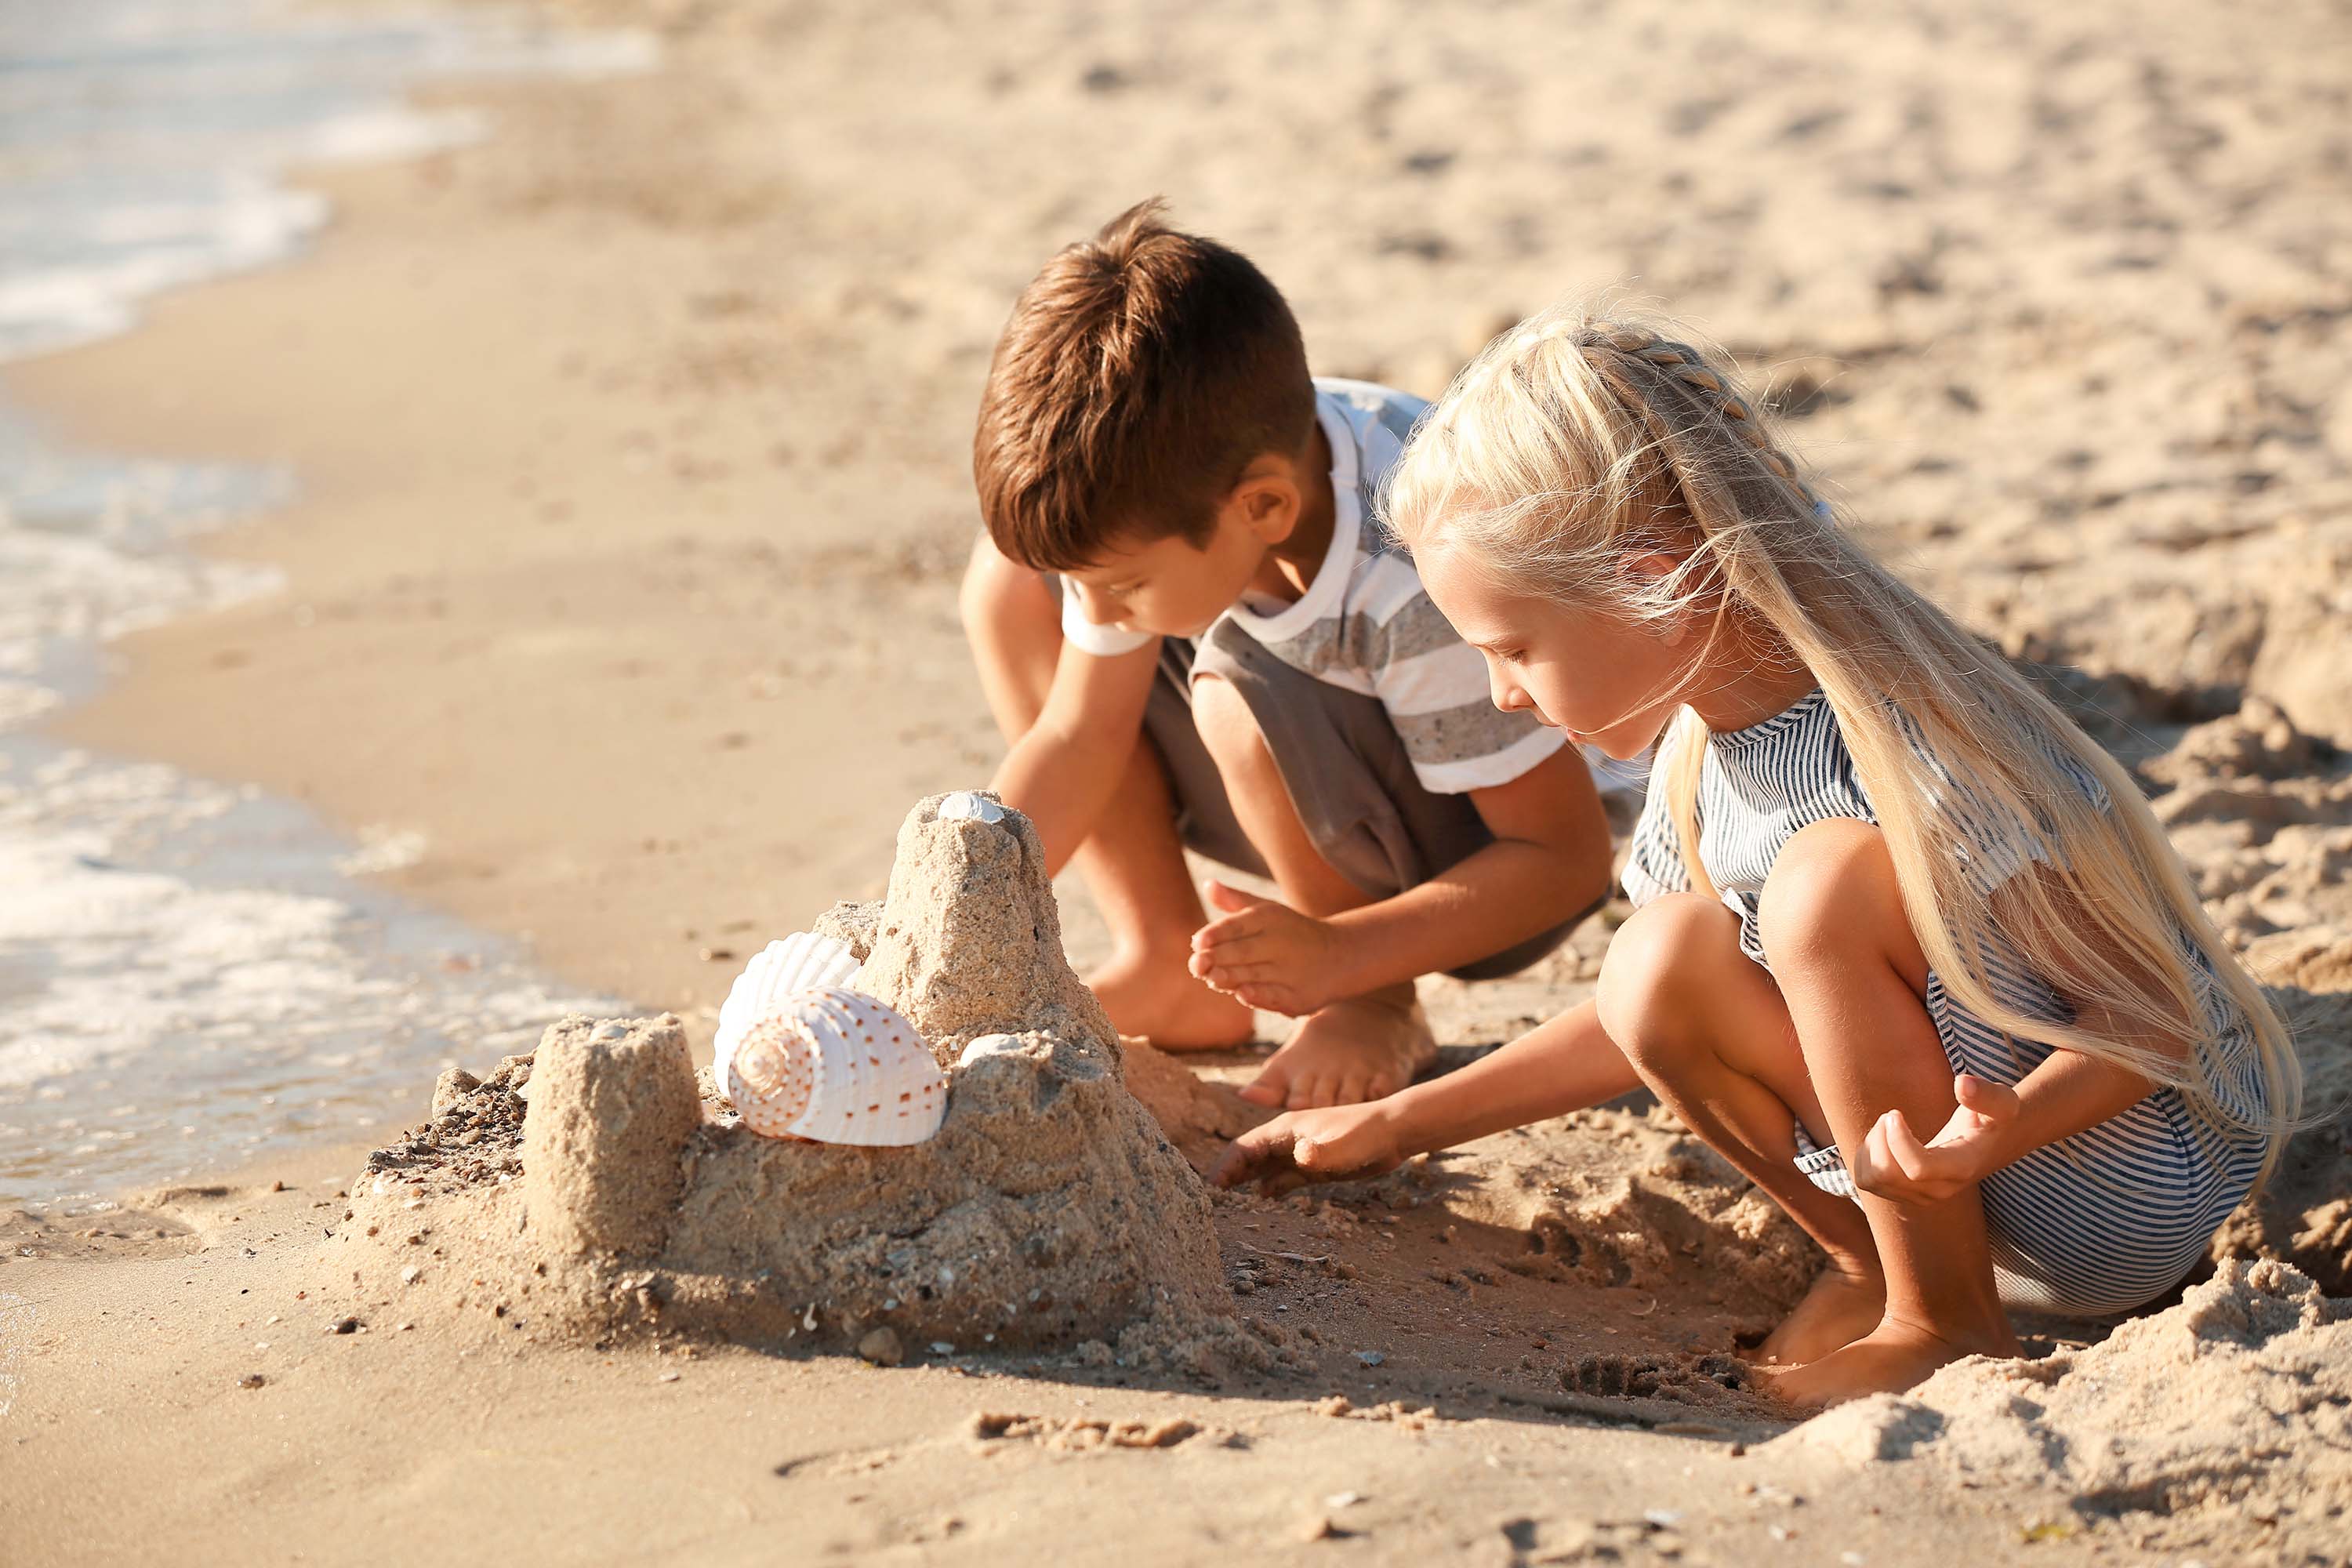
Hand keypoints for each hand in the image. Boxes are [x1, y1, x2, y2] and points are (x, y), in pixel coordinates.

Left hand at [1188, 881, 1345, 1016]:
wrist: (1339, 957)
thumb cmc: (1290, 932)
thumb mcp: (1268, 911)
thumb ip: (1236, 901)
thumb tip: (1209, 884)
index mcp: (1270, 918)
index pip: (1238, 924)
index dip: (1217, 933)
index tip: (1197, 941)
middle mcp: (1282, 942)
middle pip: (1244, 951)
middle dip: (1218, 958)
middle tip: (1196, 965)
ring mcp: (1292, 971)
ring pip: (1255, 975)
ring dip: (1231, 978)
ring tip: (1211, 979)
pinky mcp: (1299, 996)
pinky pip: (1276, 996)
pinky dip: (1258, 995)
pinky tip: (1242, 993)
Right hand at [1208, 1103, 1405, 1194]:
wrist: (1393, 1133)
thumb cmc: (1366, 1136)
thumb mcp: (1340, 1147)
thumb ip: (1317, 1153)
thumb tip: (1298, 1156)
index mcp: (1285, 1130)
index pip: (1244, 1147)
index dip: (1225, 1166)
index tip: (1211, 1188)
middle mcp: (1288, 1139)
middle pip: (1249, 1156)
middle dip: (1229, 1174)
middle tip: (1211, 1200)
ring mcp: (1301, 1151)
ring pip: (1265, 1167)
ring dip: (1247, 1180)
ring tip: (1229, 1201)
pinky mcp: (1315, 1165)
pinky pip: (1285, 1176)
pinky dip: (1270, 1185)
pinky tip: (1263, 1198)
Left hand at [1848, 1073, 2021, 1206]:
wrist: (1994, 1143)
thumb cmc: (1996, 1118)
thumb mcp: (2002, 1102)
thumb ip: (1985, 1095)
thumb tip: (1962, 1084)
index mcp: (1960, 1168)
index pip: (1916, 1169)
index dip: (1897, 1140)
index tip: (1896, 1113)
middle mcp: (1939, 1190)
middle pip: (1886, 1175)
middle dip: (1880, 1138)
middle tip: (1893, 1115)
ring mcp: (1920, 1196)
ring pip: (1872, 1180)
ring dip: (1871, 1147)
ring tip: (1888, 1127)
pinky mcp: (1904, 1194)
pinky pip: (1866, 1181)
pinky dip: (1865, 1158)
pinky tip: (1883, 1140)